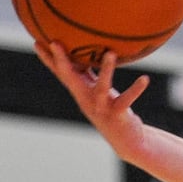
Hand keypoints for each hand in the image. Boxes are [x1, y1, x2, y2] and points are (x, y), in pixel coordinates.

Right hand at [35, 43, 149, 159]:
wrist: (126, 140)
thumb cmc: (113, 110)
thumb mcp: (100, 90)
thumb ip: (93, 74)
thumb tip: (92, 50)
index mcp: (82, 91)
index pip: (62, 73)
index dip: (49, 59)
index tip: (37, 41)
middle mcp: (87, 99)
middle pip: (71, 78)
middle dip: (61, 61)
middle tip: (55, 42)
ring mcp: (101, 108)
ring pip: (102, 87)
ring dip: (107, 70)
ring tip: (111, 53)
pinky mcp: (117, 115)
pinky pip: (127, 99)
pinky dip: (135, 89)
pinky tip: (144, 79)